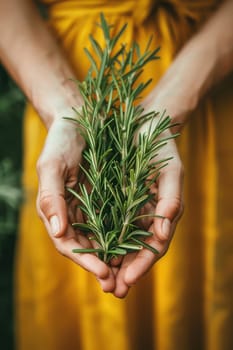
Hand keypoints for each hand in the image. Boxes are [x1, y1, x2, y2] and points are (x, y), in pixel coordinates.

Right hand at [36, 118, 115, 291]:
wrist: (80, 119)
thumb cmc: (61, 140)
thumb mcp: (53, 165)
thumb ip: (51, 197)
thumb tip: (58, 231)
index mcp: (56, 210)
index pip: (68, 243)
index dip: (84, 260)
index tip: (102, 272)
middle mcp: (73, 213)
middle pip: (87, 248)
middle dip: (102, 267)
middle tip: (119, 285)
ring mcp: (91, 207)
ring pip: (103, 240)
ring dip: (115, 259)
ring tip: (130, 276)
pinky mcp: (107, 198)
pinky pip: (117, 222)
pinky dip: (125, 237)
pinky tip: (137, 247)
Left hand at [112, 91, 184, 296]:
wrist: (144, 124)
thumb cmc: (161, 146)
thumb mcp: (170, 170)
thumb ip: (170, 200)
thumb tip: (163, 235)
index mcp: (162, 213)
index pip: (154, 246)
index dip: (142, 265)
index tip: (128, 280)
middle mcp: (145, 215)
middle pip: (135, 250)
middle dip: (124, 271)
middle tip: (112, 291)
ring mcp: (129, 208)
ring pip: (119, 241)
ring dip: (110, 261)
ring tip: (100, 278)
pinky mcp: (113, 199)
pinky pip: (105, 222)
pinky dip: (99, 239)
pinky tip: (90, 250)